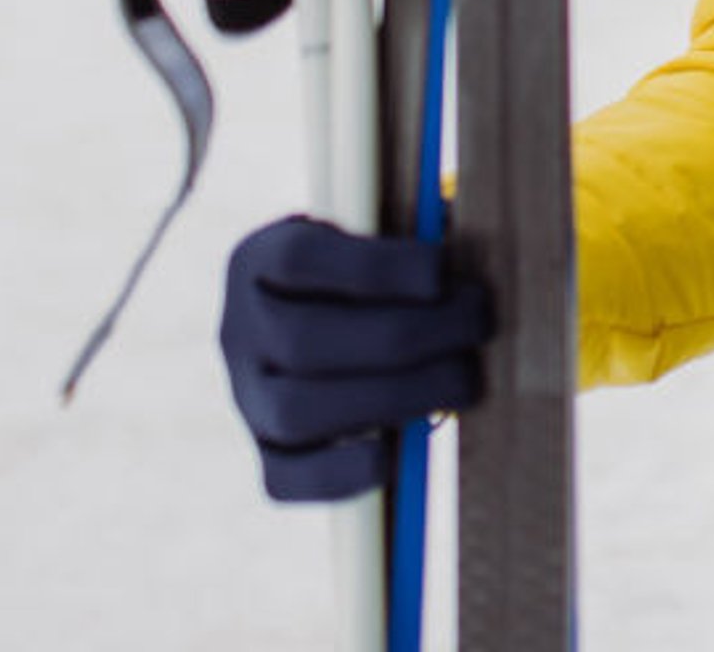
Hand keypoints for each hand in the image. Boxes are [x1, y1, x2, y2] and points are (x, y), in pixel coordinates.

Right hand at [218, 215, 491, 501]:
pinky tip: (394, 457)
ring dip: (392, 399)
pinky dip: (340, 476)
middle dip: (406, 336)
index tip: (441, 271)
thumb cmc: (358, 271)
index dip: (374, 267)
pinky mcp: (264, 451)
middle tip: (476, 325)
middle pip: (304, 342)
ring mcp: (245, 395)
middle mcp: (237, 330)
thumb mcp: (361, 234)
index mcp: (256, 262)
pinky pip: (284, 479)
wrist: (307, 316)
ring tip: (461, 382)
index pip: (297, 259)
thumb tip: (456, 278)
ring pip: (294, 411)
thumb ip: (395, 246)